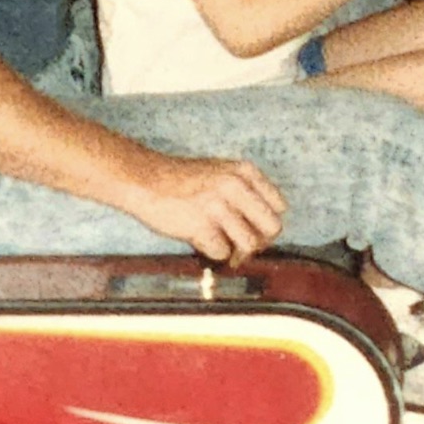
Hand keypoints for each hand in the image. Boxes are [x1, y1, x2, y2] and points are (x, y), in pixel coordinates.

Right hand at [123, 153, 286, 264]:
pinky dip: (212, 252)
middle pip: (273, 228)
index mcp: (244, 171)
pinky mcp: (200, 225)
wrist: (144, 179)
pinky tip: (199, 239)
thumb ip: (246, 195)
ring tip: (220, 245)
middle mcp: (235, 185)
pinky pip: (222, 253)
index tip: (251, 228)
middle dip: (260, 242)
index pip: (280, 206)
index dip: (266, 222)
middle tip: (241, 245)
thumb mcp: (221, 173)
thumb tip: (267, 235)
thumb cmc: (183, 182)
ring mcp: (218, 205)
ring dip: (237, 252)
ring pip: (251, 244)